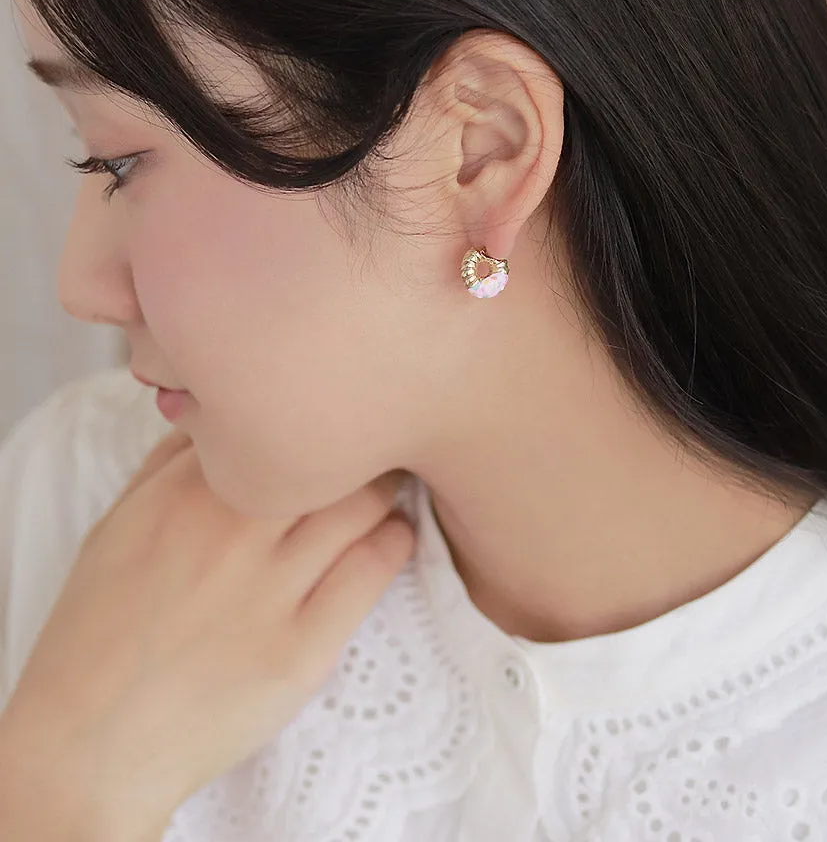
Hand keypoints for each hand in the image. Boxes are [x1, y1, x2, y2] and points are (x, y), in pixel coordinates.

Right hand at [0, 429, 414, 839]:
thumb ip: (167, 467)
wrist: (90, 746)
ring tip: (391, 495)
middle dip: (358, 448)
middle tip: (376, 452)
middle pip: (328, 456)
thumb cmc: (99, 631)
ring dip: (385, 492)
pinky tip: (396, 538)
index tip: (332, 425)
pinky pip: (372, 569)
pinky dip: (395, 542)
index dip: (310, 421)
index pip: (273, 424)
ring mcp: (268, 588)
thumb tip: (220, 422)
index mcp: (182, 493)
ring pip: (361, 504)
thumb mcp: (117, 528)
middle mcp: (229, 530)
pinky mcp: (302, 647)